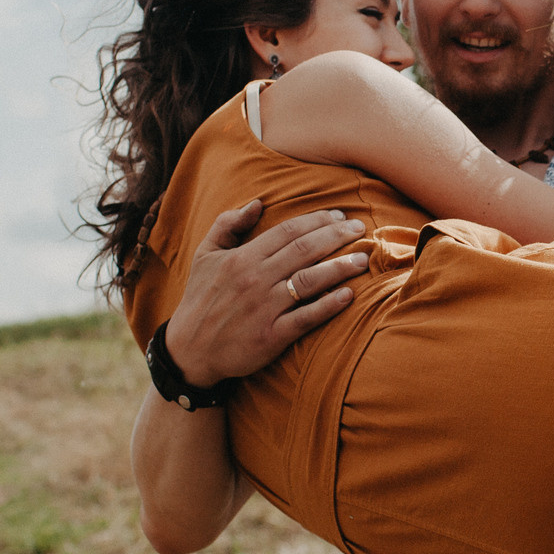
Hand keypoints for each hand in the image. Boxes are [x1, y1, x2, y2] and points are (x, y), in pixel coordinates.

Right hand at [163, 200, 367, 384]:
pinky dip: (329, 306)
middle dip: (337, 237)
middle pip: (305, 250)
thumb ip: (227, 224)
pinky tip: (349, 295)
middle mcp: (255, 280)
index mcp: (242, 258)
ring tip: (363, 259)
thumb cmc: (201, 298)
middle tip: (360, 229)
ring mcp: (265, 308)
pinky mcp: (272, 336)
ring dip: (340, 267)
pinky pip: (306, 318)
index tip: (339, 216)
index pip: (288, 231)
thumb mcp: (205, 255)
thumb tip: (257, 203)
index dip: (317, 220)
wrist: (189, 350)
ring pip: (310, 281)